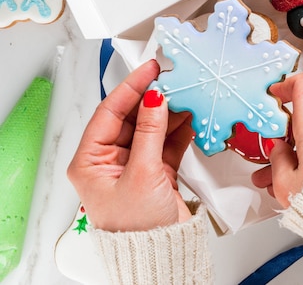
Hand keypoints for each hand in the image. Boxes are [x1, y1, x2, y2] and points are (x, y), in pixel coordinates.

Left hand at [67, 60, 194, 231]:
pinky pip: (166, 141)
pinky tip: (190, 118)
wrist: (162, 253)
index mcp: (91, 161)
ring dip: (169, 113)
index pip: (109, 113)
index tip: (149, 70)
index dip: (130, 88)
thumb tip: (154, 100)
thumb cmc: (138, 228)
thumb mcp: (142, 174)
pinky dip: (179, 130)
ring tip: (185, 97)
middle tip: (172, 81)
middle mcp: (110, 161)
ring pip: (151, 127)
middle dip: (152, 100)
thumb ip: (150, 132)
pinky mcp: (155, 171)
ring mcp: (135, 164)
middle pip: (132, 117)